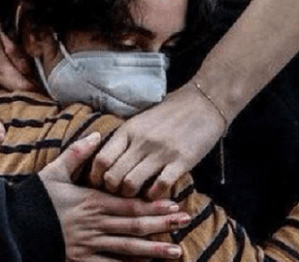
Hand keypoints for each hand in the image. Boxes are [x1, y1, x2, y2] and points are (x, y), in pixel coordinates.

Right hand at [40, 133, 187, 260]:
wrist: (13, 227)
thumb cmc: (34, 199)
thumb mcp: (54, 172)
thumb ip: (77, 154)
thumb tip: (96, 135)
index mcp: (91, 202)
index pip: (129, 205)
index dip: (154, 206)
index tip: (175, 204)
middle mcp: (94, 225)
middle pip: (134, 226)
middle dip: (162, 225)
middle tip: (186, 222)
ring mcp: (89, 245)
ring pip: (127, 249)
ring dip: (154, 250)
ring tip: (177, 251)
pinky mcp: (81, 261)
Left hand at [89, 88, 224, 199]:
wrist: (203, 102)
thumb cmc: (170, 112)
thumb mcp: (140, 120)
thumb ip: (124, 139)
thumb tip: (105, 161)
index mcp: (128, 130)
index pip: (101, 158)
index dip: (96, 176)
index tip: (99, 184)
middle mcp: (141, 141)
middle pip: (113, 175)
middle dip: (111, 190)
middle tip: (117, 193)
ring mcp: (161, 152)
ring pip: (132, 183)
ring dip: (130, 195)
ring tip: (135, 195)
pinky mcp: (182, 161)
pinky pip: (160, 186)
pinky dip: (154, 195)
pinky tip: (155, 193)